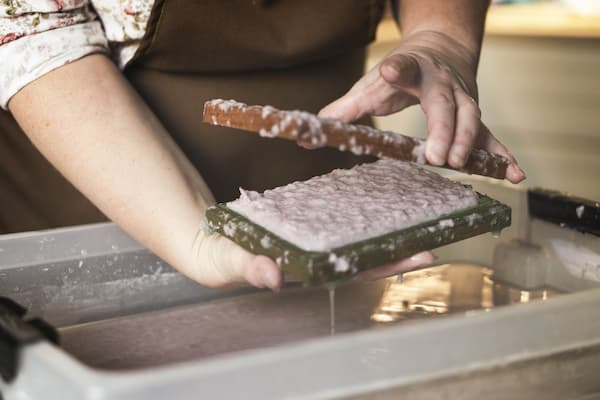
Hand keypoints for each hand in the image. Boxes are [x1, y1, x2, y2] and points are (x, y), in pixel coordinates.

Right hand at [193, 231, 433, 286]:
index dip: (385, 264)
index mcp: (304, 270)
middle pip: (363, 255)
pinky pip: (336, 218)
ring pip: (354, 236)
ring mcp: (310, 240)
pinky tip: (373, 200)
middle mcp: (314, 257)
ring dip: (383, 228)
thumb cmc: (218, 256)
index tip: (418, 255)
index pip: (352, 270)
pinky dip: (357, 211)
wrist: (206, 240)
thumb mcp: (228, 261)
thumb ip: (248, 267)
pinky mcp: (304, 223)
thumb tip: (273, 277)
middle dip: (398, 250)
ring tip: (412, 215)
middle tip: (433, 239)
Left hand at [319, 30, 524, 182]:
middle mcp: (442, 81)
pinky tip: (514, 174)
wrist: (440, 49)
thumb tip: (308, 134)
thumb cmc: (400, 72)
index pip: (402, 67)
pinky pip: (491, 135)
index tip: (387, 70)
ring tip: (462, 165)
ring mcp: (463, 97)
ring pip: (472, 117)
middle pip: (446, 103)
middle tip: (437, 157)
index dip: (396, 69)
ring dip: (470, 142)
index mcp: (411, 68)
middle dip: (443, 128)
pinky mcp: (474, 114)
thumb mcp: (371, 84)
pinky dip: (502, 154)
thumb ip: (345, 108)